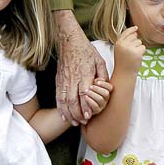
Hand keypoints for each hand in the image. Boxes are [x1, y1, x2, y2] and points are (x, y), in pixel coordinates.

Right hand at [54, 10, 108, 124]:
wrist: (69, 41)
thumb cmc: (86, 50)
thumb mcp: (99, 60)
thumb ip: (103, 75)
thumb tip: (105, 87)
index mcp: (84, 74)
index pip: (83, 94)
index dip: (85, 106)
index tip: (88, 116)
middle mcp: (73, 79)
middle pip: (73, 101)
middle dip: (77, 114)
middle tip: (83, 122)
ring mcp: (64, 81)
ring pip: (64, 101)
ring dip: (69, 113)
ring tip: (73, 122)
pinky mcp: (59, 81)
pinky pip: (58, 97)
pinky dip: (60, 108)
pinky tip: (63, 115)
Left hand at [82, 78, 112, 116]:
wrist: (79, 101)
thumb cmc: (85, 90)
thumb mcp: (90, 82)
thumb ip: (95, 80)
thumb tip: (98, 79)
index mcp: (105, 91)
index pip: (110, 87)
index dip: (104, 84)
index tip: (97, 82)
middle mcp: (105, 99)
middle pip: (106, 94)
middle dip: (97, 89)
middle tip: (90, 86)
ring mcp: (101, 106)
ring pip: (101, 99)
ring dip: (93, 94)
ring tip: (87, 91)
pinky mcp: (96, 111)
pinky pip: (95, 107)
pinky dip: (90, 101)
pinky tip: (85, 97)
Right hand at [114, 26, 145, 73]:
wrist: (124, 73)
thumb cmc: (123, 62)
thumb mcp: (120, 50)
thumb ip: (126, 40)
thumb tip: (136, 32)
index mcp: (118, 43)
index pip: (126, 32)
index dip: (131, 30)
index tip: (136, 28)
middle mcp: (123, 45)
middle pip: (134, 36)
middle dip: (135, 42)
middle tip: (131, 52)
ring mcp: (130, 49)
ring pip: (139, 42)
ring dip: (138, 48)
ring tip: (133, 55)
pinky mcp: (137, 53)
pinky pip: (143, 47)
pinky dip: (141, 52)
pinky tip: (136, 57)